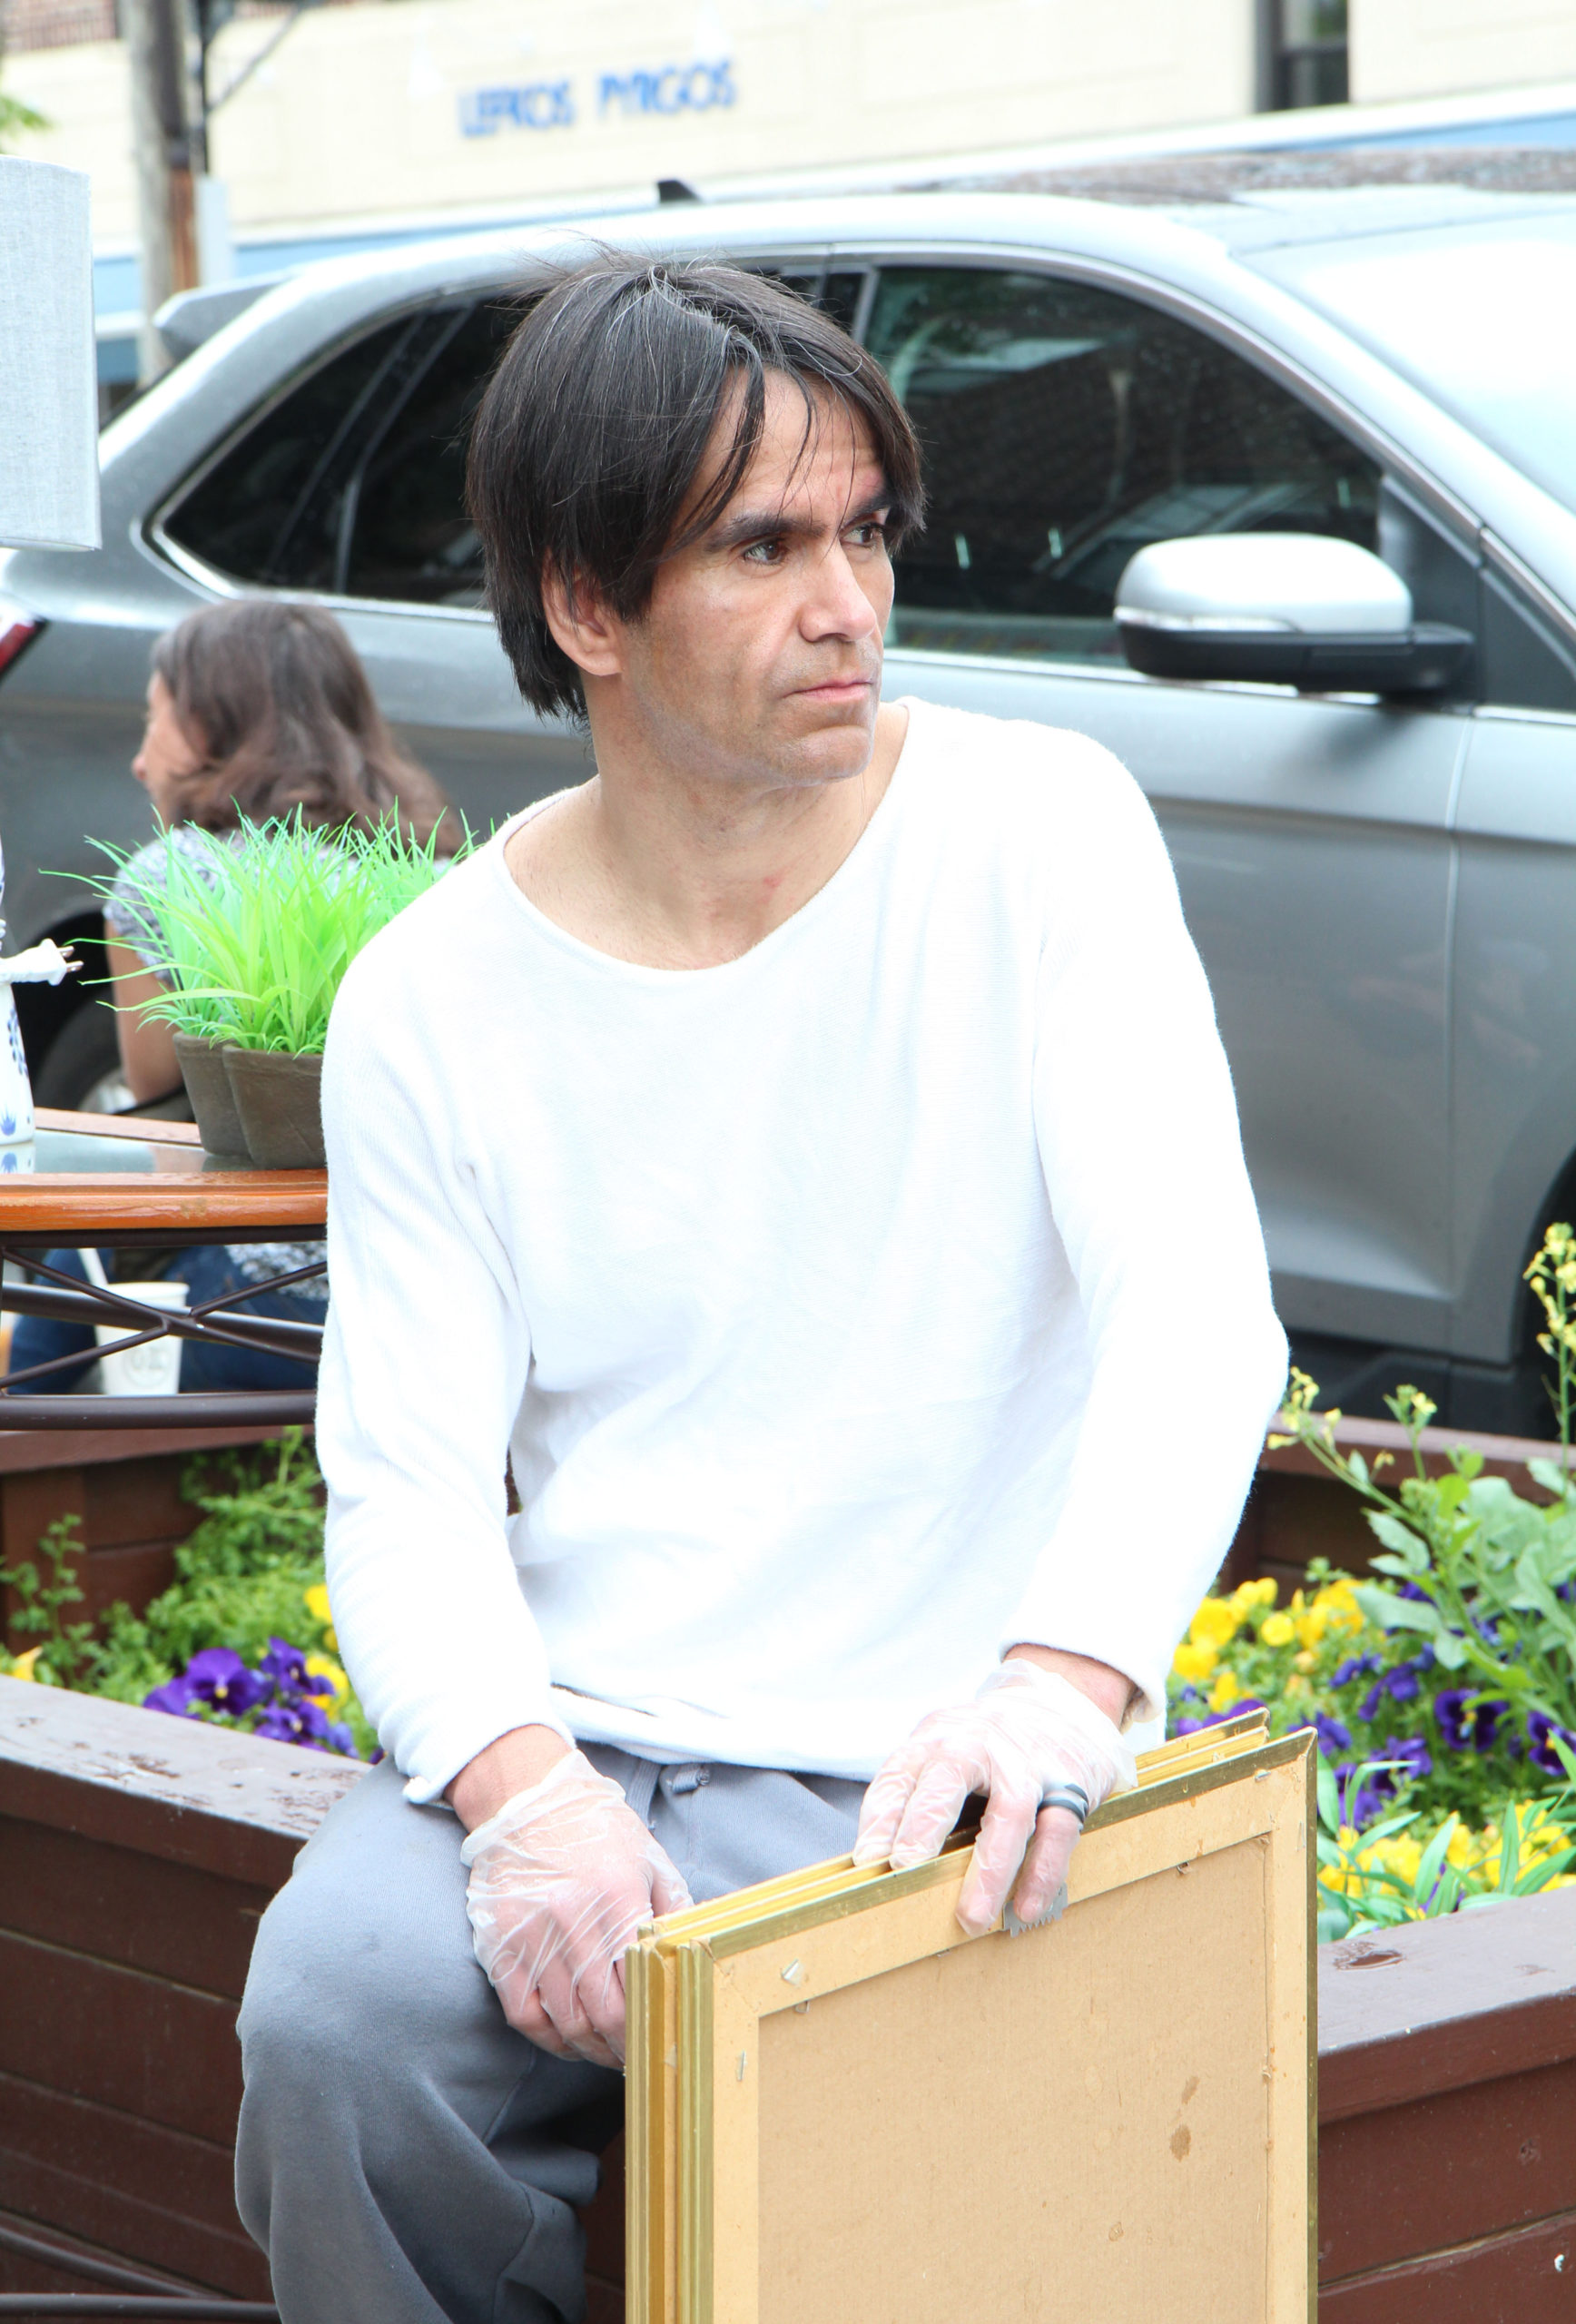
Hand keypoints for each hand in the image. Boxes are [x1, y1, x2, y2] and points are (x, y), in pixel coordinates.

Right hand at [460, 1749, 692, 2066]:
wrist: (527, 1797)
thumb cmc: (596, 1829)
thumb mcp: (649, 1860)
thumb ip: (674, 1911)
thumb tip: (693, 1961)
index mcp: (617, 1897)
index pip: (638, 1988)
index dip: (652, 2024)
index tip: (662, 2038)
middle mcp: (572, 1919)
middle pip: (603, 2016)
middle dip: (625, 2047)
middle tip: (639, 2055)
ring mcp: (531, 1935)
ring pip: (566, 2022)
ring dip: (591, 2048)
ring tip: (609, 2051)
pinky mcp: (500, 1944)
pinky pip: (524, 2014)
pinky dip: (549, 2038)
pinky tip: (569, 2039)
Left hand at [852, 1659, 1136, 1937]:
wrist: (1060, 1705)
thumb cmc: (988, 1746)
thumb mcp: (943, 1751)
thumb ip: (918, 1797)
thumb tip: (881, 1869)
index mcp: (937, 1739)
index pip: (900, 1774)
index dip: (881, 1818)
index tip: (868, 1861)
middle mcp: (978, 1743)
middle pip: (948, 1778)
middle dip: (924, 1825)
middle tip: (905, 1871)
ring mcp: (1026, 1763)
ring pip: (1009, 1811)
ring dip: (989, 1868)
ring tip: (970, 1917)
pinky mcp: (1069, 1785)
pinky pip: (1058, 1830)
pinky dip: (1042, 1872)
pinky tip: (1026, 1907)